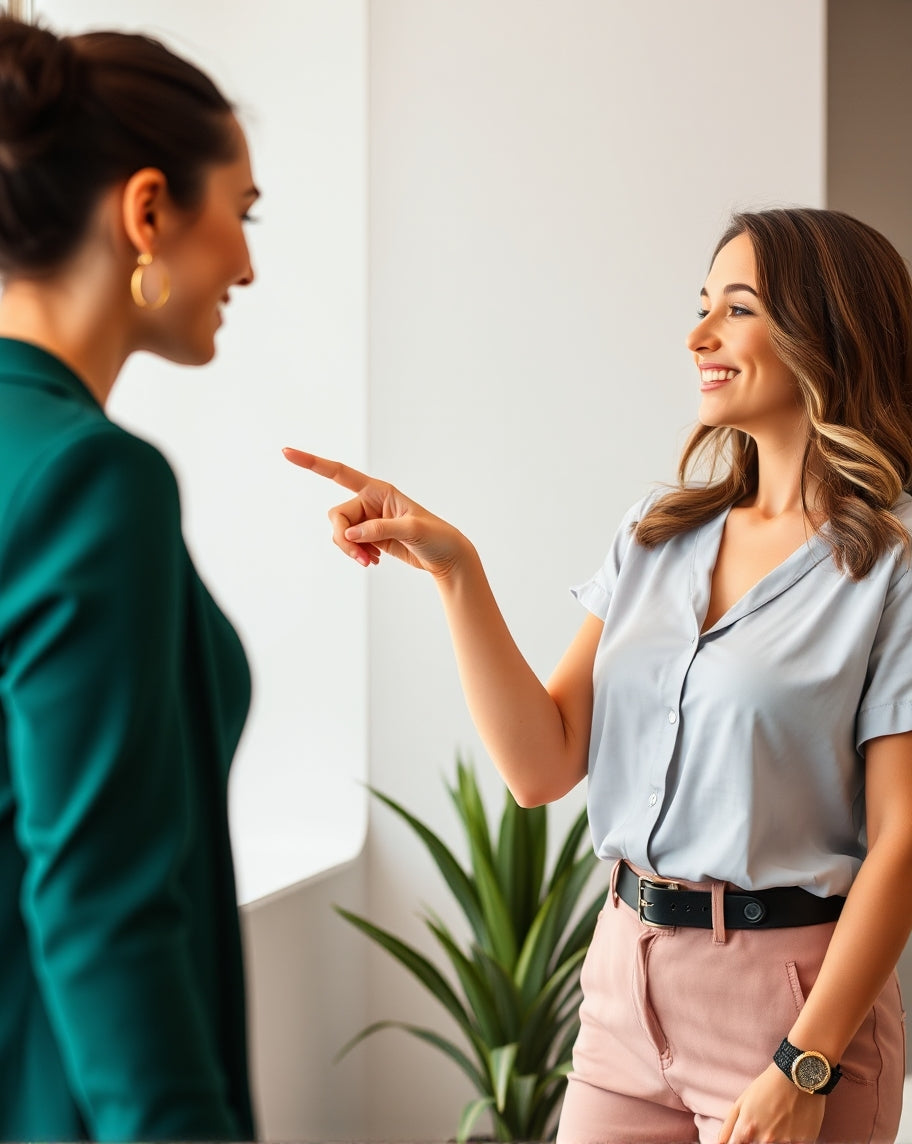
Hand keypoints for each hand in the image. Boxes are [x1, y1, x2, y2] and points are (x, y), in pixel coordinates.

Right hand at [283, 448, 470, 577]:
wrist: (447, 557)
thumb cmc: (437, 537)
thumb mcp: (413, 530)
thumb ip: (381, 529)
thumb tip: (351, 534)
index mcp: (379, 490)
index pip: (339, 473)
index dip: (313, 463)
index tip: (287, 453)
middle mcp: (370, 501)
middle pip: (336, 516)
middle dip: (343, 539)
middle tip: (361, 558)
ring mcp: (368, 520)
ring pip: (340, 533)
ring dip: (350, 551)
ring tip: (370, 562)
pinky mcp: (370, 538)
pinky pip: (350, 545)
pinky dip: (357, 556)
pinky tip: (375, 561)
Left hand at [719, 1064, 824, 1142]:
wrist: (798, 1075)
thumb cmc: (768, 1085)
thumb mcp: (743, 1101)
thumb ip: (729, 1125)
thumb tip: (720, 1143)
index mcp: (748, 1128)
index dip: (738, 1142)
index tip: (745, 1137)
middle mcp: (765, 1139)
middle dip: (759, 1138)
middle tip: (768, 1120)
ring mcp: (785, 1142)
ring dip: (777, 1138)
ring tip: (781, 1120)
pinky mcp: (804, 1142)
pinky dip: (792, 1138)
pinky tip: (794, 1123)